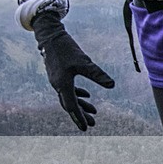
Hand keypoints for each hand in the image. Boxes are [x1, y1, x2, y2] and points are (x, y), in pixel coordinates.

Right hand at [32, 13, 114, 130]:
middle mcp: (58, 84)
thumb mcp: (84, 62)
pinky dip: (78, 94)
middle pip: (70, 105)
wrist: (50, 36)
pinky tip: (88, 95)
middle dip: (81, 114)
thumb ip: (97, 74)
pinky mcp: (60, 74)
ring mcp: (58, 80)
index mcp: (62, 84)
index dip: (79, 117)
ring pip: (70, 97)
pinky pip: (69, 89)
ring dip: (81, 105)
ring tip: (94, 112)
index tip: (86, 128)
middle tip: (92, 124)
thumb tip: (112, 85)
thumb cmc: (66, 48)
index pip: (71, 106)